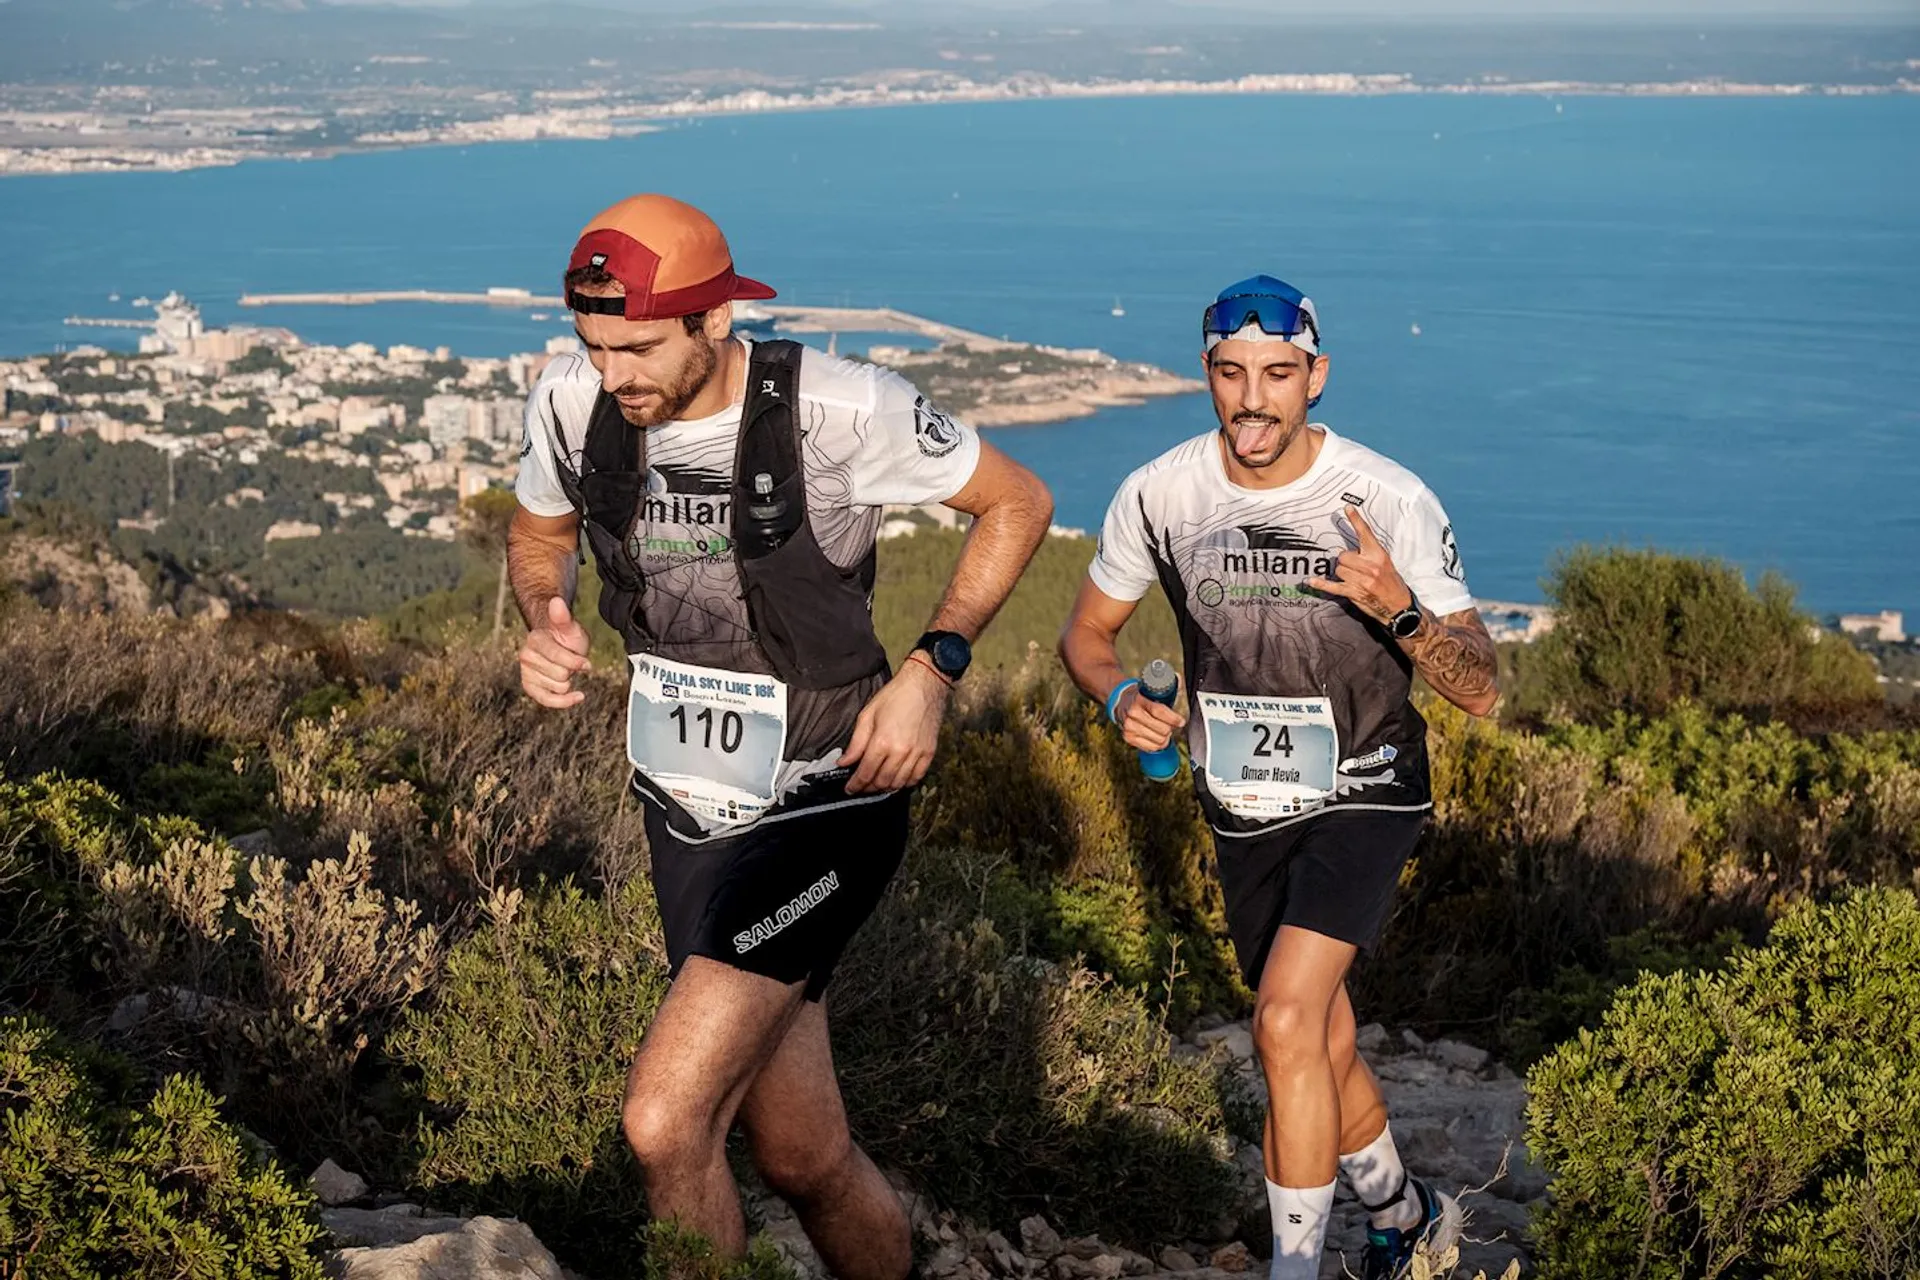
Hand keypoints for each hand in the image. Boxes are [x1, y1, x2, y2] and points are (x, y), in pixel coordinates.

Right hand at [518, 596, 592, 708]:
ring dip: (568, 681)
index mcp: (535, 639)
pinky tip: (578, 696)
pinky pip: (547, 700)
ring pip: (559, 687)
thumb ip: (563, 617)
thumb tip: (556, 601)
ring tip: (564, 669)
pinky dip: (564, 701)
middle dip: (571, 670)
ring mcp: (526, 672)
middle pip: (561, 675)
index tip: (587, 663)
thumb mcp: (569, 626)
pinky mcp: (529, 686)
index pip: (558, 657)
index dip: (576, 662)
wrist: (557, 644)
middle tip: (570, 661)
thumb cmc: (565, 635)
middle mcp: (526, 656)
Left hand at [838, 657, 950, 794]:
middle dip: (868, 788)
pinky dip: (905, 783)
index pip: (865, 773)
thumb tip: (844, 762)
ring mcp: (917, 754)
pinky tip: (897, 779)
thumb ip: (856, 743)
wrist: (924, 684)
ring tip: (876, 784)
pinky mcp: (929, 753)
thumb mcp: (867, 715)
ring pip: (899, 783)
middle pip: (881, 782)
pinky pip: (916, 777)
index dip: (855, 784)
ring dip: (885, 788)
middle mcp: (900, 751)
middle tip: (861, 786)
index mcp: (882, 742)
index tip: (850, 788)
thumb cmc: (895, 696)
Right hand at [1116, 684, 1185, 752]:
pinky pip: (1151, 747)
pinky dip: (1158, 744)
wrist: (1121, 702)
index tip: (1181, 721)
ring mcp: (1129, 727)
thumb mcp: (1151, 690)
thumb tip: (1178, 678)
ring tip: (1164, 731)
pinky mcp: (1128, 737)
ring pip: (1158, 740)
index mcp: (1139, 700)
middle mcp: (1132, 714)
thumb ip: (1166, 687)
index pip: (1159, 711)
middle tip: (1170, 725)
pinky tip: (1157, 737)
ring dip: (1165, 737)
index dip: (1173, 718)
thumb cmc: (1140, 697)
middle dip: (1170, 728)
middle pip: (1162, 729)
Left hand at [1307, 505, 1412, 623]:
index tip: (1347, 508)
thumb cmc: (1391, 583)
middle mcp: (1370, 566)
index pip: (1365, 534)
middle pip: (1343, 555)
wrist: (1399, 606)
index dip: (1356, 520)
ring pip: (1338, 570)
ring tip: (1353, 579)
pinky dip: (1321, 584)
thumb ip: (1370, 554)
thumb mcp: (1386, 563)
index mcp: (1379, 555)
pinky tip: (1311, 581)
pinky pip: (1332, 586)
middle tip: (1354, 568)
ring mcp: (1361, 580)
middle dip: (1345, 561)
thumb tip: (1352, 549)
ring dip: (1342, 574)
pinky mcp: (1354, 593)